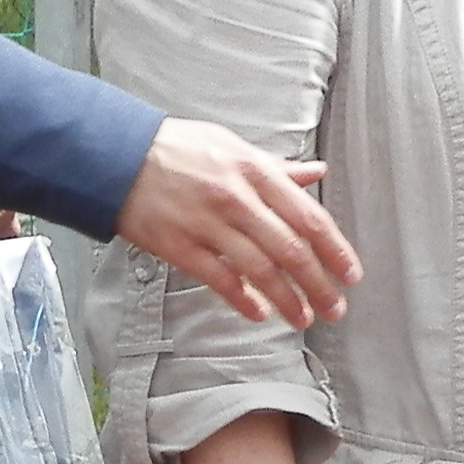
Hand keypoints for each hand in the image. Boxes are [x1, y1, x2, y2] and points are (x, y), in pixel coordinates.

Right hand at [117, 120, 357, 328]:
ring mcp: (206, 223)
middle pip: (290, 249)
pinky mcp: (178, 245)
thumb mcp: (231, 145)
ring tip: (303, 318)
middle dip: (318, 285)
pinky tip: (259, 313)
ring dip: (287, 300)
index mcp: (254, 171)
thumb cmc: (176, 149)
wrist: (114, 154)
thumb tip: (315, 171)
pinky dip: (243, 299)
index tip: (350, 274)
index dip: (335, 250)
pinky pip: (218, 278)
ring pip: (259, 269)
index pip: (308, 217)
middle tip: (335, 308)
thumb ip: (275, 167)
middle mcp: (236, 198)